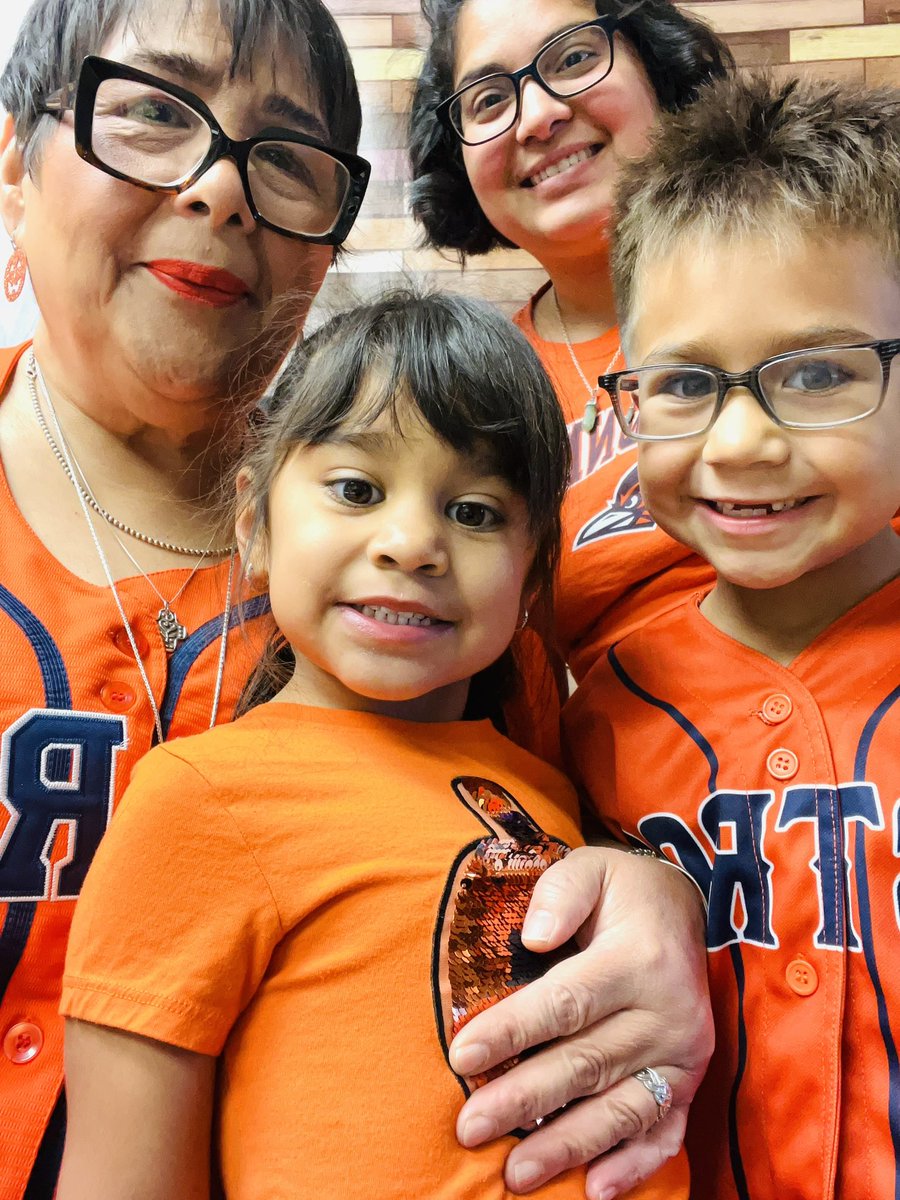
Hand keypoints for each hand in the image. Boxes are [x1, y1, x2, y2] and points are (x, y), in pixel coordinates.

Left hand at [448, 846, 712, 1197]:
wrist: (692, 911)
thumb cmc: (623, 892)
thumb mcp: (593, 868)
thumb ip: (561, 894)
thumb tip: (532, 935)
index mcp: (636, 960)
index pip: (565, 1002)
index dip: (512, 1030)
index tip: (461, 1055)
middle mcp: (665, 1013)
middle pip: (585, 1064)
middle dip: (523, 1100)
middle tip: (469, 1128)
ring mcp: (682, 1054)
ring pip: (621, 1109)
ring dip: (567, 1146)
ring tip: (516, 1174)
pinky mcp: (692, 1082)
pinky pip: (666, 1132)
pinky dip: (634, 1166)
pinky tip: (596, 1189)